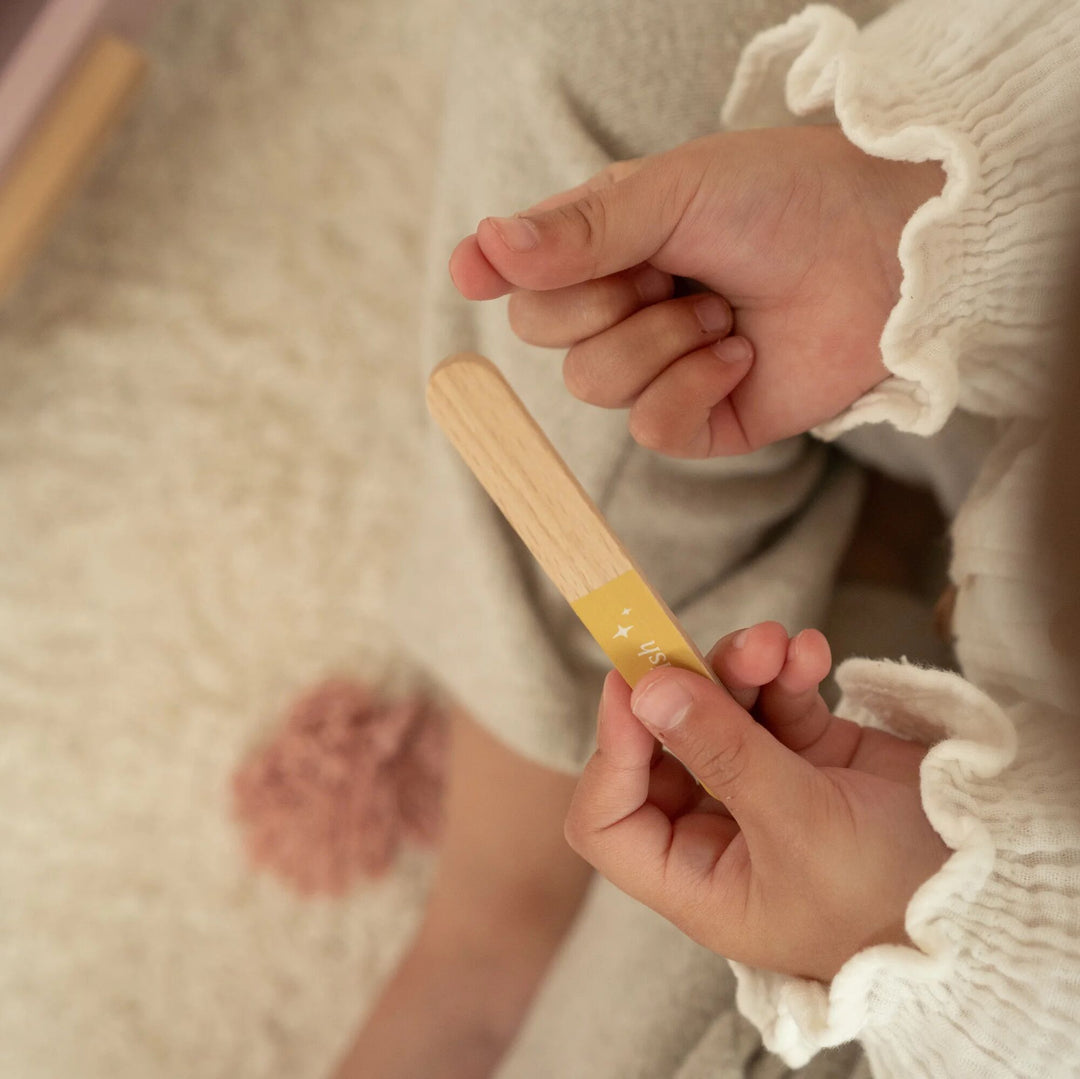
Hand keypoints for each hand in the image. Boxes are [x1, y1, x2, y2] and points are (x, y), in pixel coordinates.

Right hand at [450, 126, 942, 456]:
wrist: (883, 254)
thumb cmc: (785, 199)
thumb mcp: (675, 191)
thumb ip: (581, 229)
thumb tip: (486, 248)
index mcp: (607, 244)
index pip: (522, 271)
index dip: (496, 272)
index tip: (474, 271)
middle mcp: (623, 307)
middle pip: (543, 333)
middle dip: (603, 299)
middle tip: (669, 269)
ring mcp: (658, 368)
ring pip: (592, 381)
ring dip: (660, 339)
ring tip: (722, 309)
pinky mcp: (699, 420)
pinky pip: (650, 426)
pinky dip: (693, 386)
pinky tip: (739, 355)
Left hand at [563, 622, 948, 982]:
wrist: (990, 893)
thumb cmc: (890, 896)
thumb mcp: (801, 828)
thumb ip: (723, 753)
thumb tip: (647, 691)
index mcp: (695, 877)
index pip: (608, 819)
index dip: (611, 752)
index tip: (631, 687)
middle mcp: (716, 831)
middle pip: (663, 745)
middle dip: (690, 689)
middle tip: (721, 648)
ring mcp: (758, 787)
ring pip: (717, 711)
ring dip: (740, 667)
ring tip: (777, 643)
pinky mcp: (804, 754)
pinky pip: (773, 700)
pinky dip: (786, 673)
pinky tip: (812, 653)